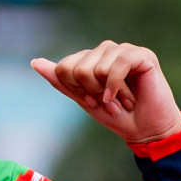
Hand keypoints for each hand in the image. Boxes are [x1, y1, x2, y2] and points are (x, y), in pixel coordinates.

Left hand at [32, 42, 180, 144]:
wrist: (145, 130)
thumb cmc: (116, 116)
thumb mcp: (83, 99)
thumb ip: (61, 81)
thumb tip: (35, 62)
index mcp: (90, 59)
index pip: (64, 67)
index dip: (76, 91)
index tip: (92, 101)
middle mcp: (105, 50)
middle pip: (78, 68)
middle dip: (91, 92)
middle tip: (107, 102)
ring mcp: (123, 50)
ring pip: (97, 67)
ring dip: (107, 92)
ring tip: (120, 100)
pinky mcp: (141, 54)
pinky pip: (118, 64)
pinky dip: (117, 87)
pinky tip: (127, 98)